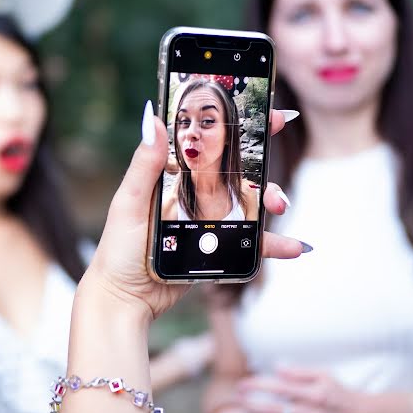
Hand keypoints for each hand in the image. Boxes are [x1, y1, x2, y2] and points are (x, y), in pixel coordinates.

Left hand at [80, 107, 303, 321]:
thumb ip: (145, 164)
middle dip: (263, 167)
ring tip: (279, 206)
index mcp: (173, 176)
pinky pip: (251, 243)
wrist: (124, 298)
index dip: (240, 128)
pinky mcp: (218, 249)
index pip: (210, 145)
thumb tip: (154, 120)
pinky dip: (274, 244)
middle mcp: (194, 194)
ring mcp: (208, 222)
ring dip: (271, 201)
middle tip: (274, 171)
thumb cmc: (118, 249)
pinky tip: (294, 246)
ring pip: (250, 205)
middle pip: (237, 173)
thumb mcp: (129, 202)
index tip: (270, 115)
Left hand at [239, 367, 364, 412]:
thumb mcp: (323, 375)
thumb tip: (277, 368)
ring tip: (245, 409)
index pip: (278, 388)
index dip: (257, 385)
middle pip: (271, 411)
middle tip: (238, 398)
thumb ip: (299, 372)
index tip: (243, 384)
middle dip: (249, 404)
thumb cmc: (339, 393)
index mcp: (312, 395)